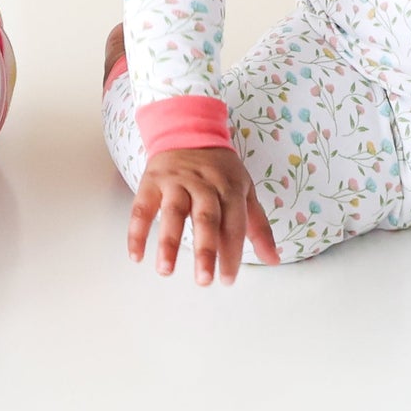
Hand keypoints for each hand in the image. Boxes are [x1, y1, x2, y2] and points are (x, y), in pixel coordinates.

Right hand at [127, 145, 278, 285]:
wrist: (187, 130)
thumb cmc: (219, 169)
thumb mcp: (244, 191)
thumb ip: (258, 226)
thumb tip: (274, 260)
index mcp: (230, 188)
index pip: (233, 225)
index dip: (232, 253)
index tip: (227, 280)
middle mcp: (203, 184)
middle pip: (205, 218)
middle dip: (205, 250)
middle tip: (204, 280)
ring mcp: (176, 182)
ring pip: (172, 213)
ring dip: (168, 243)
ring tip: (166, 271)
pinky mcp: (151, 181)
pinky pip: (142, 208)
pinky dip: (137, 231)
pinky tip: (136, 256)